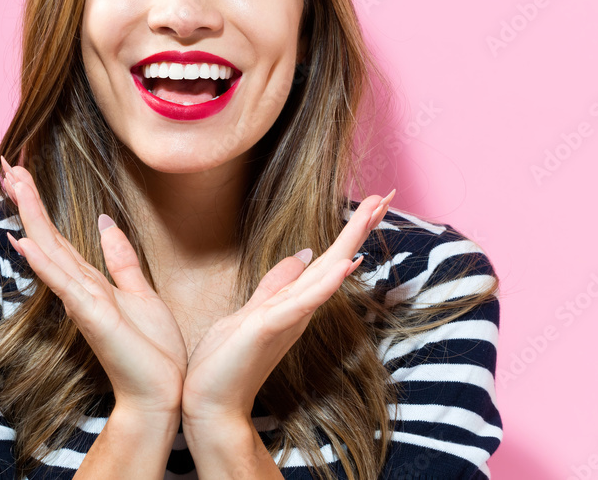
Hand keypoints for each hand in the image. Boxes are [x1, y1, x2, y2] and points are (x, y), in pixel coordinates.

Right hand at [0, 157, 187, 416]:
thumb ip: (121, 260)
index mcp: (91, 282)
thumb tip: (104, 223)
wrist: (162, 392)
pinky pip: (62, 282)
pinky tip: (23, 239)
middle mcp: (79, 288)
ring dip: (31, 215)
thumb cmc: (153, 351)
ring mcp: (80, 301)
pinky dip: (42, 261)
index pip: (60, 236)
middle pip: (47, 236)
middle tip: (8, 164)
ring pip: (49, 250)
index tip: (24, 174)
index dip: (41, 205)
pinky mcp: (90, 316)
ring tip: (13, 182)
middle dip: (29, 199)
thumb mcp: (141, 293)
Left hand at [180, 190, 394, 426]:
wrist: (209, 402)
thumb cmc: (226, 362)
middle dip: (358, 227)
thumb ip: (276, 286)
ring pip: (325, 274)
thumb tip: (300, 256)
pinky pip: (303, 302)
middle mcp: (297, 308)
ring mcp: (288, 318)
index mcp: (292, 301)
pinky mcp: (271, 328)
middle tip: (387, 195)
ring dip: (349, 243)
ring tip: (372, 213)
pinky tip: (346, 264)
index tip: (371, 202)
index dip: (347, 232)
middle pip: (334, 260)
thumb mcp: (251, 311)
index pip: (324, 260)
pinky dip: (325, 284)